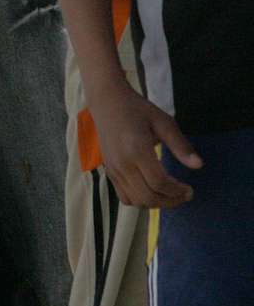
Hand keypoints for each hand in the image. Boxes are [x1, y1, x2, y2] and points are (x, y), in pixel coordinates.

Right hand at [88, 80, 200, 207]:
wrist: (107, 102)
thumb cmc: (137, 109)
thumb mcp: (164, 122)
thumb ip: (180, 145)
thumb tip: (199, 165)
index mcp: (137, 150)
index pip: (159, 183)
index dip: (177, 191)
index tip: (190, 189)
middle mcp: (122, 163)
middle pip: (148, 196)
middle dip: (170, 201)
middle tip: (185, 195)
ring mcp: (113, 169)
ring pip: (136, 200)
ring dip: (156, 203)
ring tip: (171, 195)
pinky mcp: (109, 171)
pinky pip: (124, 197)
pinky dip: (140, 200)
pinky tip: (153, 191)